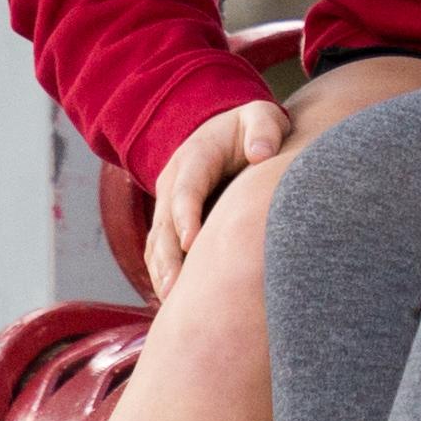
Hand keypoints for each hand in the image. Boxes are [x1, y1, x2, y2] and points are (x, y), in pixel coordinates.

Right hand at [146, 96, 289, 298]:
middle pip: (165, 223)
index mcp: (195, 156)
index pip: (186, 189)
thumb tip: (261, 153)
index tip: (192, 242)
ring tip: (170, 303)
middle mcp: (173, 181)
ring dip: (161, 271)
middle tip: (174, 290)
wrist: (228, 133)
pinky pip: (158, 250)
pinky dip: (161, 273)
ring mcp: (167, 202)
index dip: (186, 215)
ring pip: (157, 241)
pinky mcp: (169, 222)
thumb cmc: (251, 129)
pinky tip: (172, 301)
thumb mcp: (261, 117)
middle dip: (169, 257)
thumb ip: (263, 130)